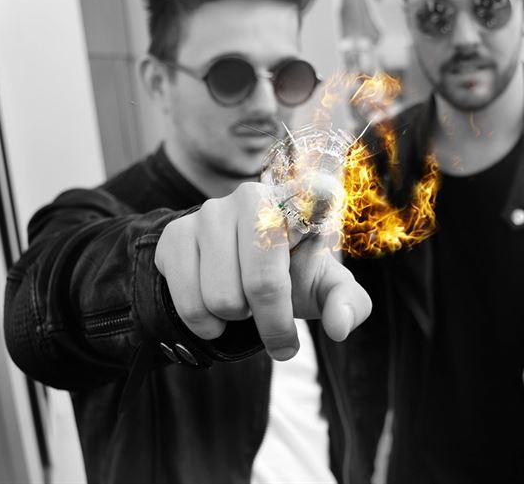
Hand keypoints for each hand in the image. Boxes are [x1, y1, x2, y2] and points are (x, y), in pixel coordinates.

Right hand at [154, 182, 371, 359]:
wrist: (235, 271)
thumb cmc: (290, 276)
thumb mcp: (324, 289)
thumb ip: (347, 305)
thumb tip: (340, 327)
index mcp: (298, 202)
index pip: (313, 199)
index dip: (316, 215)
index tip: (313, 221)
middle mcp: (253, 196)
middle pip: (262, 282)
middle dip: (272, 321)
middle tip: (274, 325)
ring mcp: (210, 213)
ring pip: (221, 298)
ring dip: (235, 318)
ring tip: (242, 304)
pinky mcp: (176, 233)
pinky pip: (187, 301)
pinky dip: (204, 323)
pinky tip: (214, 311)